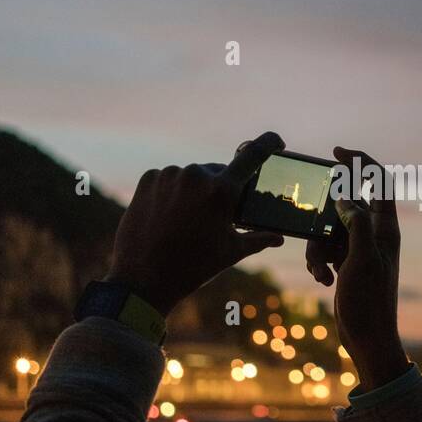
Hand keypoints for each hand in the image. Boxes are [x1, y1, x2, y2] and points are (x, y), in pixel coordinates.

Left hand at [106, 132, 286, 313]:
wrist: (142, 280)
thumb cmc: (193, 268)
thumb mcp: (231, 253)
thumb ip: (258, 239)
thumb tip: (278, 237)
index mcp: (222, 191)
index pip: (253, 155)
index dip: (269, 144)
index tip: (276, 142)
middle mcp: (196, 175)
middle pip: (220, 172)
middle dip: (223, 189)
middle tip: (217, 215)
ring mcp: (170, 175)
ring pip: (193, 177)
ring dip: (197, 191)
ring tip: (189, 221)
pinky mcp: (149, 179)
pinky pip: (170, 179)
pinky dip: (174, 192)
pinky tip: (170, 215)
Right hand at [306, 147, 408, 388]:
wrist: (368, 339)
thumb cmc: (370, 302)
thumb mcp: (361, 260)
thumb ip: (356, 223)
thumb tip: (345, 197)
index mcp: (385, 228)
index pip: (378, 181)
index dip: (360, 162)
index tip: (336, 152)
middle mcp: (373, 234)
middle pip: (344, 205)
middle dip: (323, 219)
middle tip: (315, 234)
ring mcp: (358, 249)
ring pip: (328, 228)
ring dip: (317, 247)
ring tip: (321, 271)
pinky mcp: (346, 264)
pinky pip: (325, 249)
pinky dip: (318, 262)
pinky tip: (322, 280)